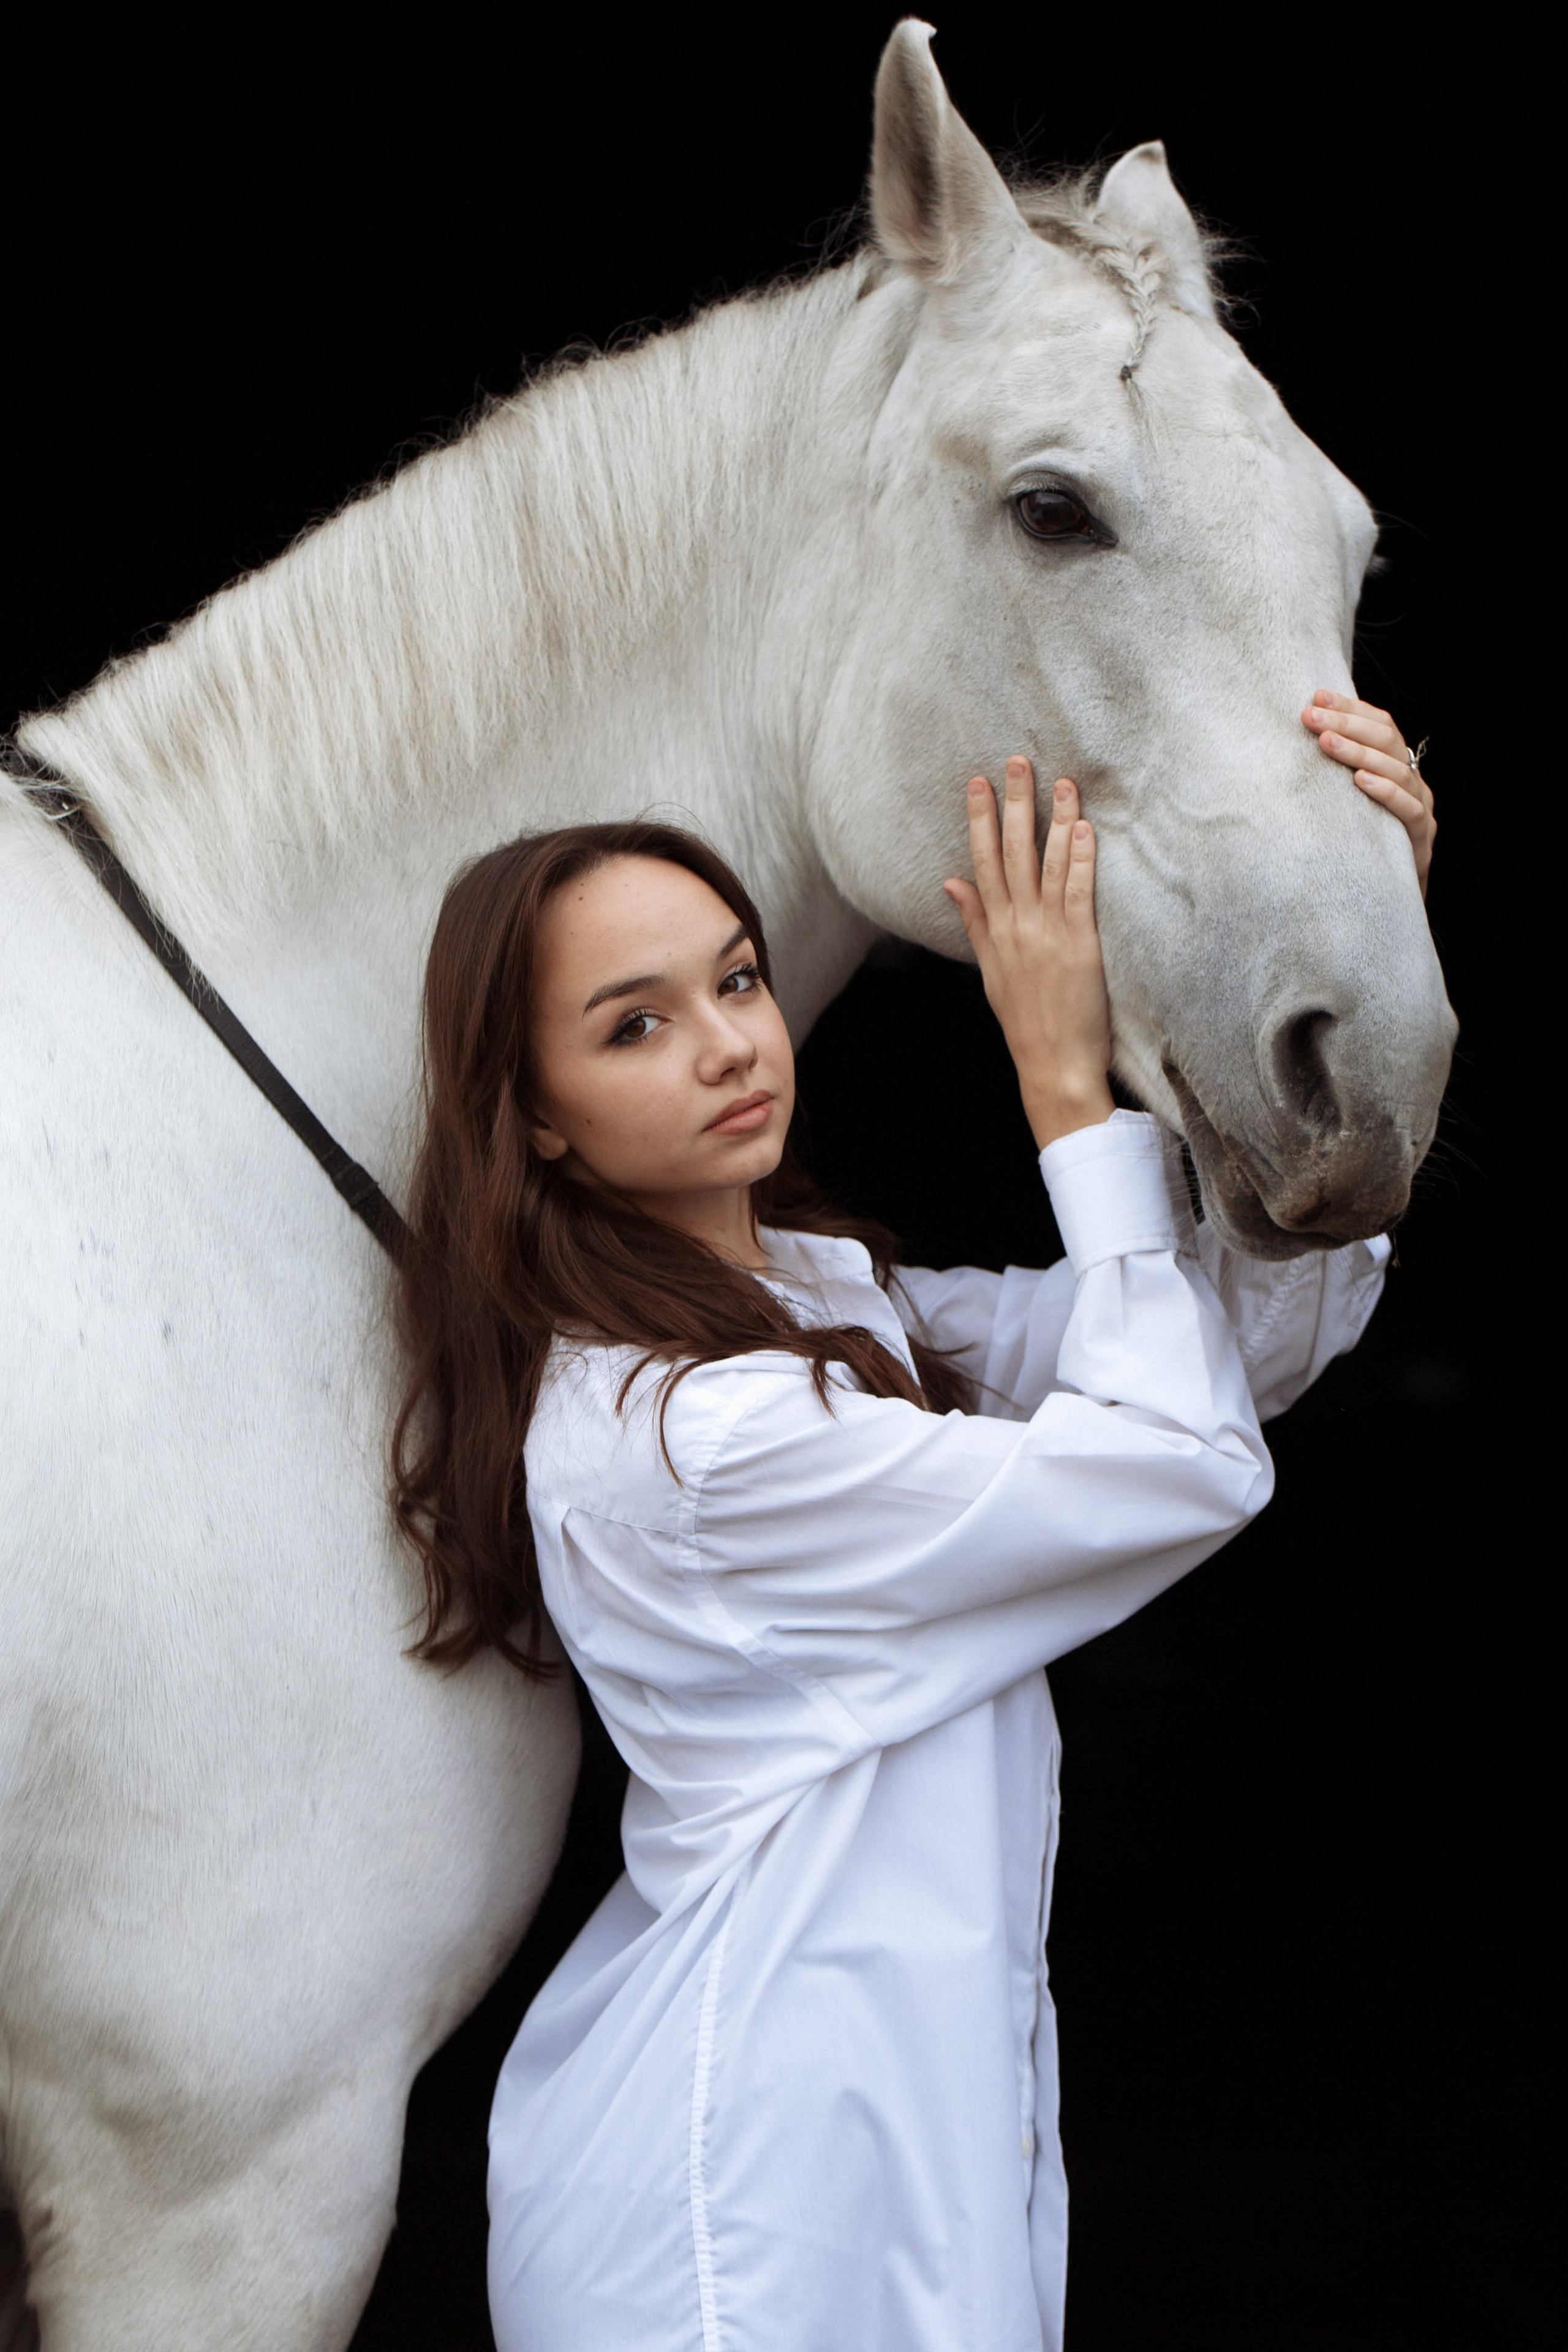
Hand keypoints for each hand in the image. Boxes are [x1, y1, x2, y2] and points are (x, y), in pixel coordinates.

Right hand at [943, 758, 1113, 1150]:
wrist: (1052, 1066)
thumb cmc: (1026, 1022)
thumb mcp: (991, 970)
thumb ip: (974, 922)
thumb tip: (951, 882)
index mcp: (995, 930)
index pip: (982, 862)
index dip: (979, 818)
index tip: (977, 781)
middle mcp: (1016, 925)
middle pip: (1011, 853)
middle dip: (1013, 804)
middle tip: (1015, 760)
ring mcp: (1047, 933)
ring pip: (1047, 864)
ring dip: (1053, 819)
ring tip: (1060, 779)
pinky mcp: (1078, 944)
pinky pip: (1078, 892)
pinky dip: (1080, 858)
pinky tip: (1083, 827)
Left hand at [1301, 689, 1435, 898]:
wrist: (1386, 901)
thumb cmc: (1358, 846)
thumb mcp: (1342, 805)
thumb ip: (1331, 775)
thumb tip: (1294, 744)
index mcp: (1395, 767)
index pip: (1380, 725)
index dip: (1350, 709)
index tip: (1315, 696)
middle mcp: (1412, 782)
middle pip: (1387, 740)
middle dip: (1347, 725)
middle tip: (1311, 716)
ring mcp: (1420, 808)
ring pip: (1397, 770)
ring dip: (1359, 753)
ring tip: (1327, 743)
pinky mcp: (1421, 839)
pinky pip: (1407, 810)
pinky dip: (1384, 791)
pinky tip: (1360, 781)